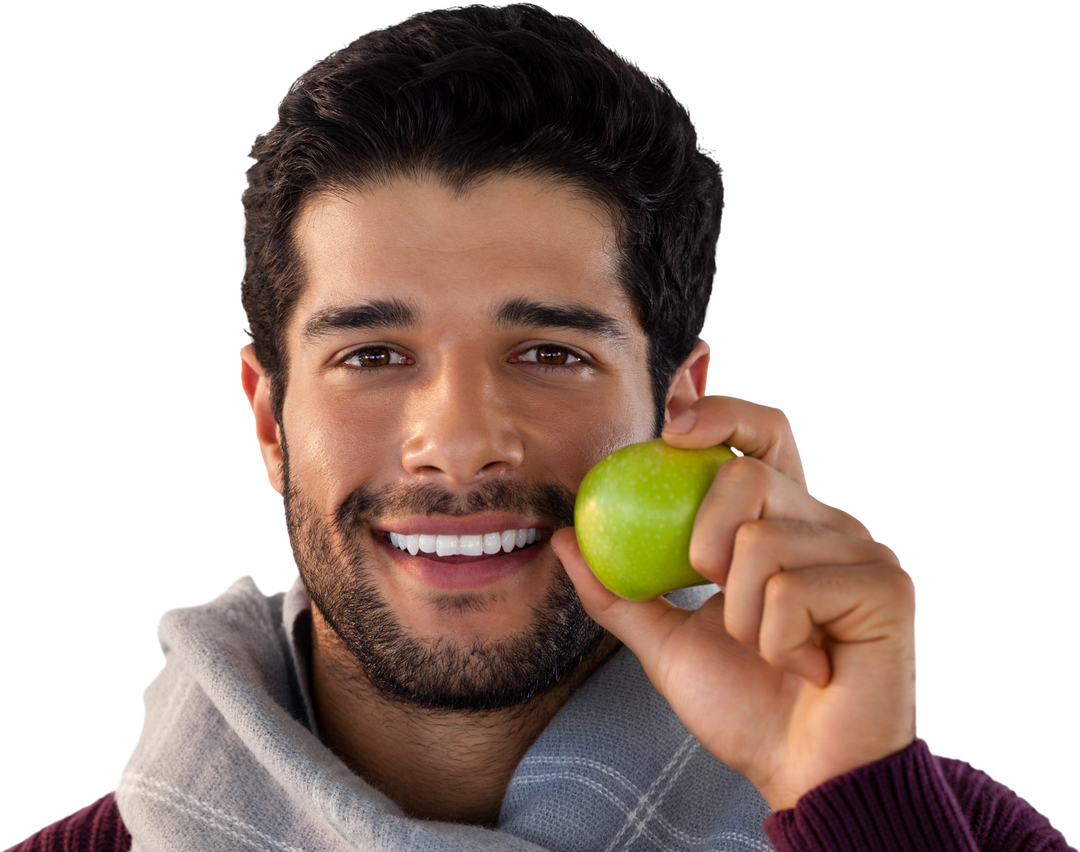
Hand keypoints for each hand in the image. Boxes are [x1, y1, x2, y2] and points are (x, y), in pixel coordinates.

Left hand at [552, 393, 919, 810]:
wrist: (803, 776)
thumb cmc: (745, 706)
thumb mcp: (667, 642)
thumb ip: (620, 590)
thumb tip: (565, 538)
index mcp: (783, 521)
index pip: (761, 432)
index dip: (721, 413)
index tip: (669, 428)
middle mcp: (828, 522)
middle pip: (747, 472)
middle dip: (703, 542)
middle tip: (716, 595)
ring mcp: (863, 549)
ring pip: (760, 540)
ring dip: (741, 618)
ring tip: (773, 652)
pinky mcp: (887, 586)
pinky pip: (791, 589)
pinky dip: (777, 642)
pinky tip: (807, 668)